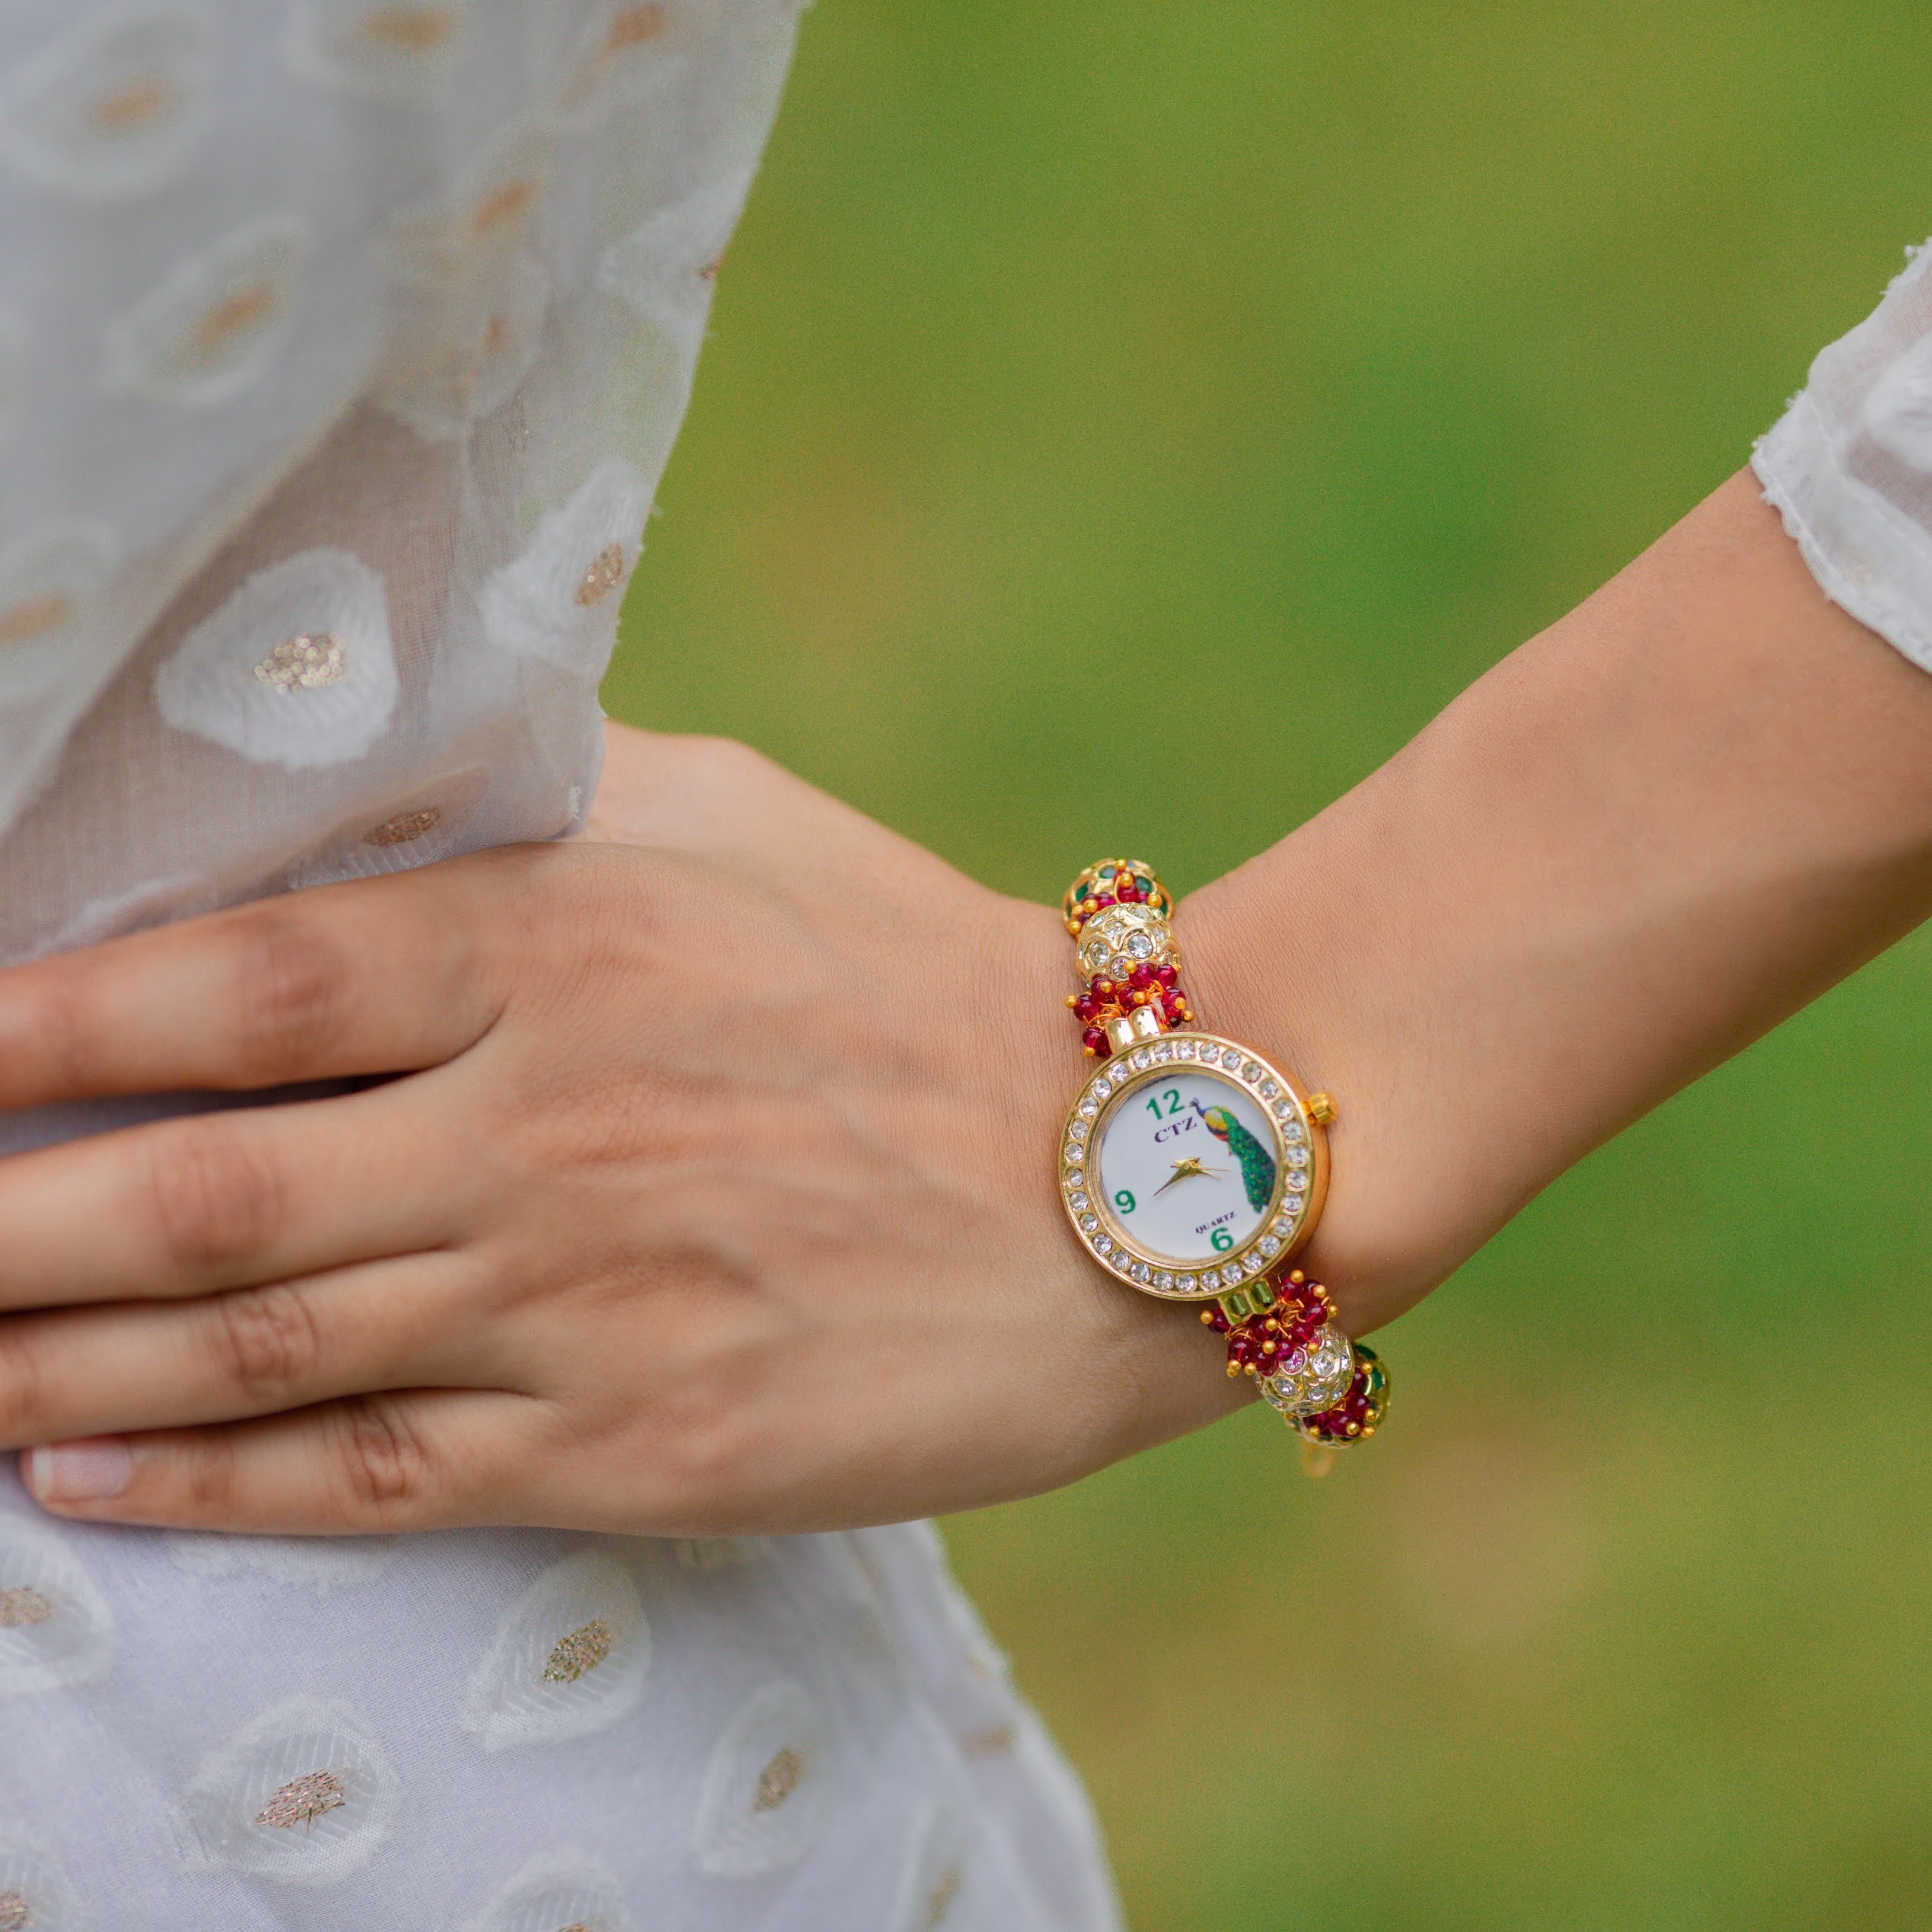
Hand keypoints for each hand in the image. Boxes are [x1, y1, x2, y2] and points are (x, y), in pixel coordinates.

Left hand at [0, 728, 1256, 1534]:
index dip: (45, 1021)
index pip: (236, 983)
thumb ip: (550, 802)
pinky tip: (79, 1468)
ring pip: (255, 1343)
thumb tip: (378, 799)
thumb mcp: (746, 823)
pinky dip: (206, 1477)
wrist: (1126, 1167)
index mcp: (565, 943)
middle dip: (4, 1218)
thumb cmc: (924, 970)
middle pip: (199, 1189)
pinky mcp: (636, 1439)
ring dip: (54, 1355)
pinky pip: (371, 1471)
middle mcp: (544, 1124)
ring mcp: (582, 1296)